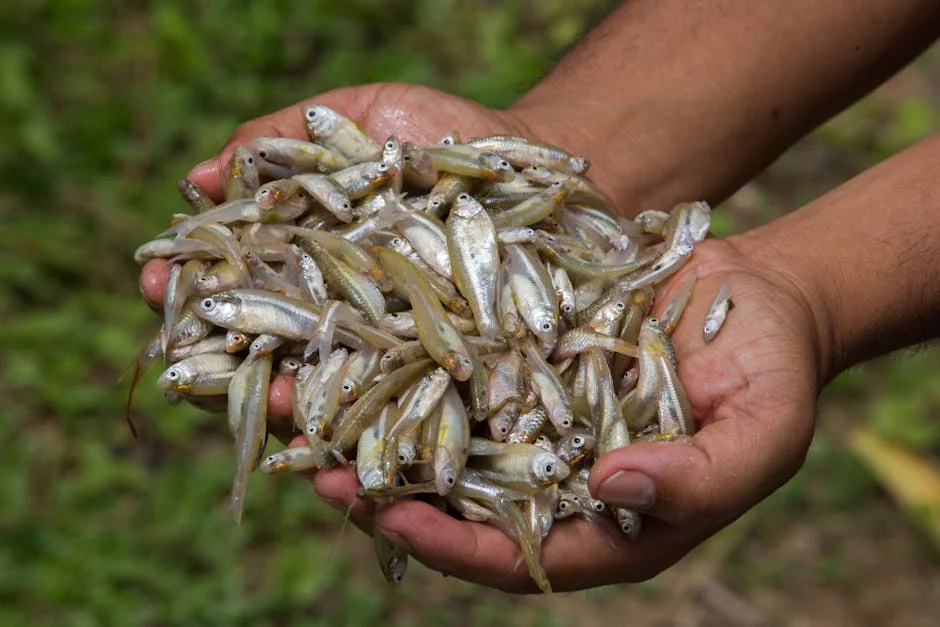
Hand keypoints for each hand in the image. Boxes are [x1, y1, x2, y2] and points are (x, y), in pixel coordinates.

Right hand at [138, 82, 540, 418]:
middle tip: (185, 366)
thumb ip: (283, 143)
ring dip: (289, 412)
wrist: (529, 167)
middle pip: (261, 355)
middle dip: (219, 364)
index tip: (155, 278)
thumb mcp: (360, 115)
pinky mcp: (436, 381)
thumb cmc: (438, 135)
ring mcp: (382, 353)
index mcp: (301, 261)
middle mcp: (332, 316)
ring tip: (274, 407)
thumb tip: (199, 177)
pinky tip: (347, 455)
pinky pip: (396, 420)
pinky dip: (369, 439)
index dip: (188, 286)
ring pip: (320, 400)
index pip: (228, 284)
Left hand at [312, 233, 822, 592]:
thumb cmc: (773, 374)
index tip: (393, 519)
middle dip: (389, 493)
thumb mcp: (761, 434)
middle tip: (319, 476)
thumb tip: (615, 487)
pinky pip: (460, 367)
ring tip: (311, 412)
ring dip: (379, 426)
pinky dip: (410, 359)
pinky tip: (358, 339)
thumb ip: (700, 479)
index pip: (517, 553)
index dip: (454, 544)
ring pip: (446, 434)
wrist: (760, 295)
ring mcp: (534, 414)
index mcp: (607, 520)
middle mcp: (555, 474)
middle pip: (461, 500)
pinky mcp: (524, 357)